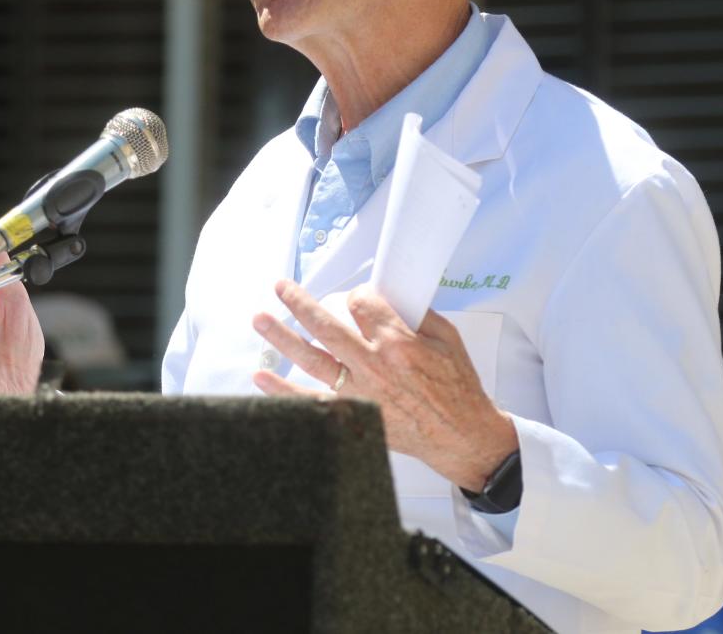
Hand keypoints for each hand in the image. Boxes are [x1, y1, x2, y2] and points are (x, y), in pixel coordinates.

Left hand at [252, 279, 517, 490]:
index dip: (356, 295)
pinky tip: (261, 378)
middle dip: (299, 303)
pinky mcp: (355, 414)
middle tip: (280, 287)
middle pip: (325, 326)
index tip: (355, 298)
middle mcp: (373, 364)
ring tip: (260, 319)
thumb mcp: (448, 338)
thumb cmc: (457, 388)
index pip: (360, 304)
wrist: (461, 436)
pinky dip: (284, 391)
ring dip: (282, 338)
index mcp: (398, 342)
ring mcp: (360, 391)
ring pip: (312, 359)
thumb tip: (388, 296)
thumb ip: (417, 314)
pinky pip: (312, 402)